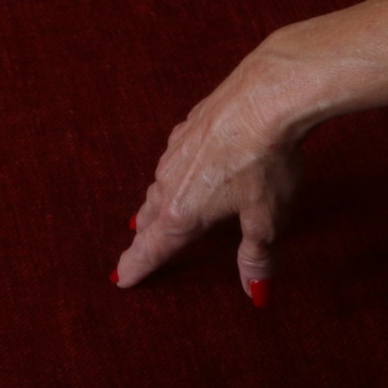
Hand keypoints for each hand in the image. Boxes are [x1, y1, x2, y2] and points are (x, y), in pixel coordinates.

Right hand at [114, 33, 323, 299]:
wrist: (267, 95)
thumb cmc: (266, 161)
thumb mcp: (266, 220)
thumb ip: (256, 257)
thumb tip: (255, 293)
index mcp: (183, 213)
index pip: (153, 248)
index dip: (137, 266)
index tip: (121, 279)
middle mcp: (170, 181)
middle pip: (150, 216)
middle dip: (145, 235)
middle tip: (136, 247)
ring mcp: (177, 149)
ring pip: (159, 183)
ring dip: (155, 201)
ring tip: (152, 212)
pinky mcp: (190, 124)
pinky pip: (174, 155)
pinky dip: (174, 169)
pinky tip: (183, 164)